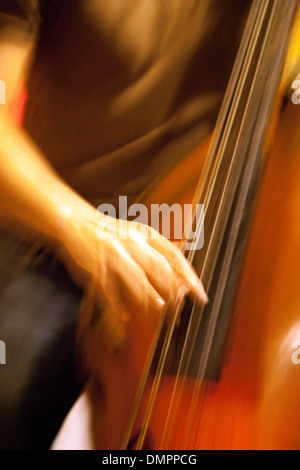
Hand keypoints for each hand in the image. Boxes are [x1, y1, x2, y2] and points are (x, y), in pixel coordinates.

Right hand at [62, 204, 207, 325]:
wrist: (76, 220)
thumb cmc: (111, 234)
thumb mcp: (137, 236)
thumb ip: (157, 254)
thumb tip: (180, 281)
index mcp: (145, 234)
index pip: (174, 256)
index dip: (190, 277)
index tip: (200, 296)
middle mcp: (132, 242)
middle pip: (159, 268)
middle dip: (173, 292)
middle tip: (179, 312)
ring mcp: (114, 253)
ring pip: (137, 278)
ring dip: (150, 296)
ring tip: (161, 311)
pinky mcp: (96, 266)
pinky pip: (109, 290)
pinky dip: (117, 306)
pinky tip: (125, 317)